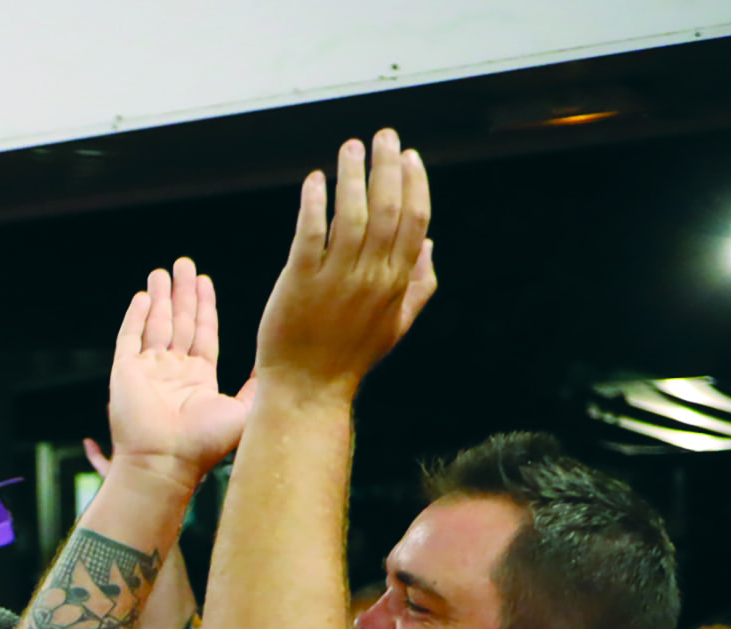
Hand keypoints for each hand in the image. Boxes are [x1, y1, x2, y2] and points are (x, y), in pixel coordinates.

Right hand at [107, 257, 249, 483]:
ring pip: (154, 325)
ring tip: (163, 271)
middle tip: (184, 263)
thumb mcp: (245, 408)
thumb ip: (258, 382)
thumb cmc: (205, 444)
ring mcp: (147, 372)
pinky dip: (135, 317)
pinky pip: (129, 338)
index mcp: (198, 380)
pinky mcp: (125, 373)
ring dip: (159, 297)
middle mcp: (172, 373)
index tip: (205, 282)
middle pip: (179, 322)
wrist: (166, 462)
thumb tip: (277, 360)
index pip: (202, 334)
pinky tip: (142, 297)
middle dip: (182, 293)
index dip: (204, 307)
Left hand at [250, 130, 436, 394]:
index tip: (409, 155)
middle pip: (386, 209)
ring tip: (349, 148)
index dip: (414, 183)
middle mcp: (371, 277)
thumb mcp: (395, 325)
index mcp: (397, 282)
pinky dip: (314, 203)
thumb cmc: (349, 359)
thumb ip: (418, 285)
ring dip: (352, 175)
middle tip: (382, 136)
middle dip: (387, 167)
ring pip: (351, 215)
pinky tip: (314, 180)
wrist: (307, 391)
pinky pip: (310, 234)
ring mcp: (336, 280)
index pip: (414, 221)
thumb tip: (430, 245)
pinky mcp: (300, 283)